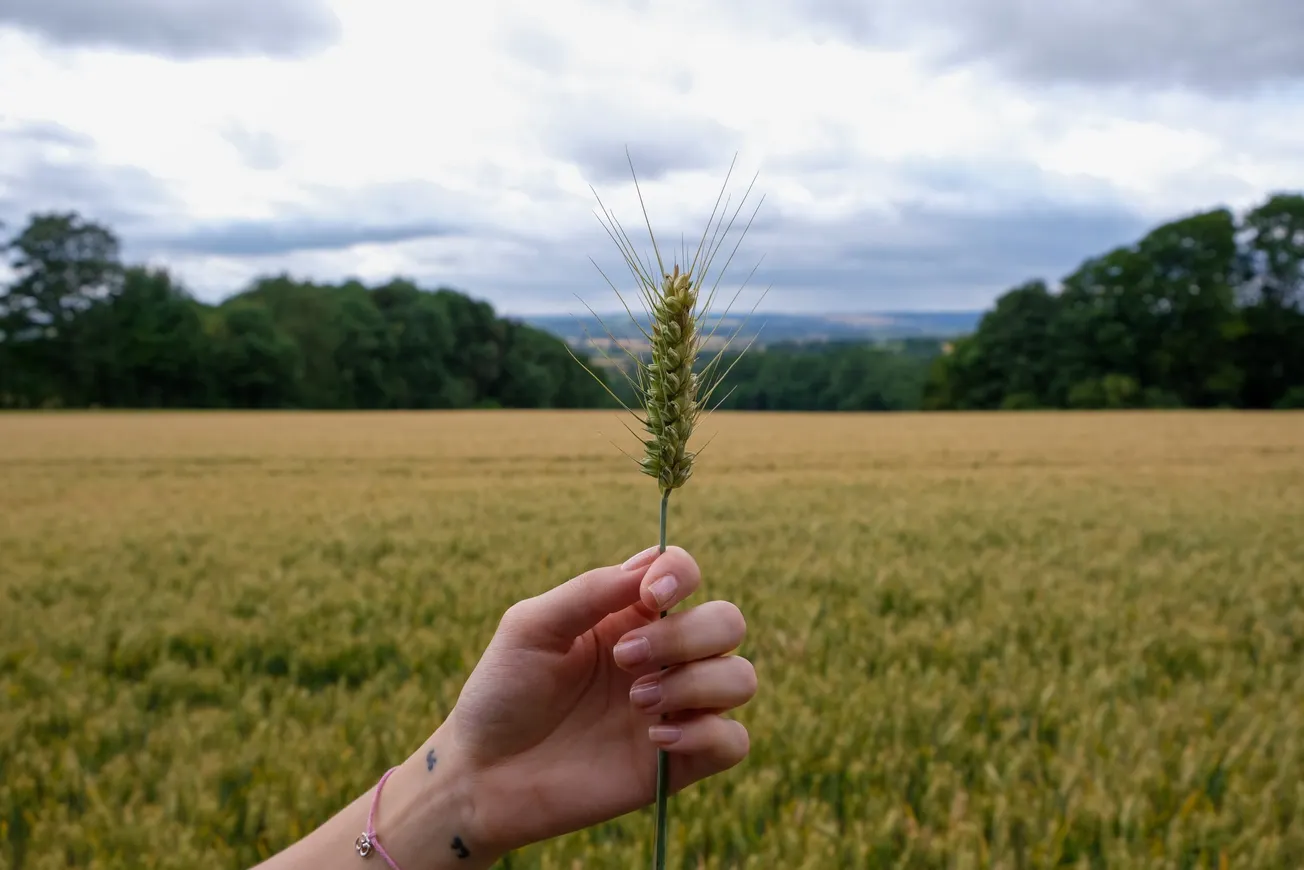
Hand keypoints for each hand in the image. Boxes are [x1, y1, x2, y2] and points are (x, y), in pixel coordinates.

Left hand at [442, 545, 756, 856]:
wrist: (485, 776)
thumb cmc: (502, 692)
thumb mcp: (531, 627)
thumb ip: (590, 592)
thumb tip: (648, 567)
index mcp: (629, 614)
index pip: (685, 573)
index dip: (682, 575)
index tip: (652, 595)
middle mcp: (663, 656)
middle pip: (727, 622)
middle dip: (686, 636)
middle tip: (625, 661)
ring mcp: (676, 708)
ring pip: (741, 678)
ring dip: (696, 683)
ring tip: (636, 702)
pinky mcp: (679, 762)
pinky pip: (734, 741)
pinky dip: (706, 735)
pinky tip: (655, 738)